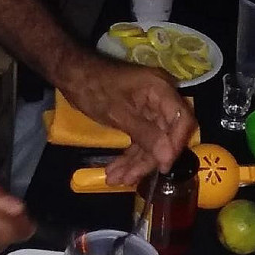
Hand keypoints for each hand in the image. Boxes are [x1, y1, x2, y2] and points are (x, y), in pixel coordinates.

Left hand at [61, 53, 195, 185]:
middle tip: (128, 179)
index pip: (181, 120)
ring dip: (134, 162)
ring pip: (151, 141)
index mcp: (161, 90)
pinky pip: (140, 139)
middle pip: (165, 135)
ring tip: (115, 179)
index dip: (175, 145)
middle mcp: (160, 99)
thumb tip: (168, 158)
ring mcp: (149, 108)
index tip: (162, 167)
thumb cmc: (94, 88)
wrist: (73, 75)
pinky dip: (129, 155)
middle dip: (146, 160)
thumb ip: (146, 135)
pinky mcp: (138, 117)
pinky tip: (115, 171)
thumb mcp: (119, 113)